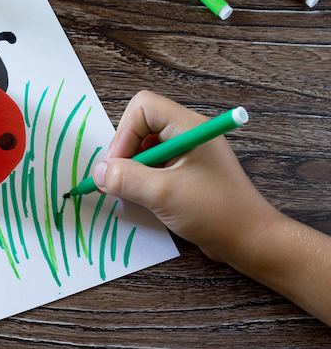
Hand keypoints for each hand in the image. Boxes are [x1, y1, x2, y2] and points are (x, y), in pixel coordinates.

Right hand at [92, 91, 330, 325]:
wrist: (250, 241)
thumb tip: (98, 172)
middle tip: (122, 181)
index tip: (118, 165)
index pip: (143, 107)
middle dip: (125, 152)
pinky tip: (147, 199)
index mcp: (189, 127)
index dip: (124, 133)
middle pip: (141, 125)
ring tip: (136, 193)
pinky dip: (144, 179)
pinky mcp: (188, 170)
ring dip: (134, 168)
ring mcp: (189, 152)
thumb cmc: (216, 213)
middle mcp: (189, 133)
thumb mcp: (163, 194)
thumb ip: (126, 179)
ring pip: (145, 146)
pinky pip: (155, 164)